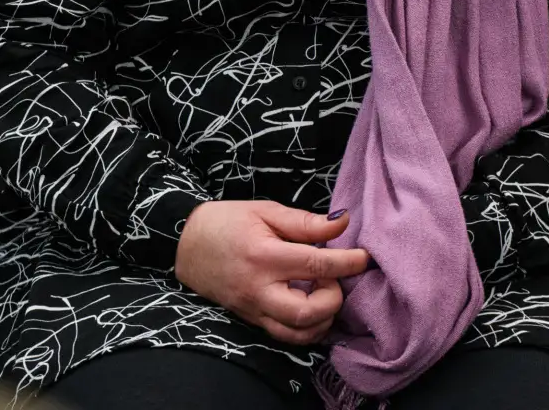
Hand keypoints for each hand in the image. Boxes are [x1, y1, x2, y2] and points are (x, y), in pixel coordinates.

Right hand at [174, 202, 369, 344]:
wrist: (184, 244)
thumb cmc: (226, 222)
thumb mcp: (265, 211)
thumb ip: (305, 222)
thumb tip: (342, 223)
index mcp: (264, 256)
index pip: (316, 266)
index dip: (347, 263)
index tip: (364, 258)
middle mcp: (259, 289)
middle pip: (308, 313)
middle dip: (333, 299)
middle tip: (332, 278)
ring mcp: (253, 309)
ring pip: (298, 334)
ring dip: (322, 319)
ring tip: (322, 292)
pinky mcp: (251, 320)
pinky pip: (285, 336)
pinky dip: (306, 328)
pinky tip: (310, 306)